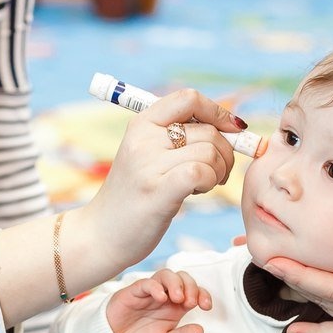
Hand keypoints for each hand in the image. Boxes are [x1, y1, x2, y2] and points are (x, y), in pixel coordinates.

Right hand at [80, 89, 239, 271]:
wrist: (101, 234)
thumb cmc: (134, 196)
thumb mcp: (148, 155)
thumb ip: (180, 137)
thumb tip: (231, 127)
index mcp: (141, 123)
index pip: (189, 98)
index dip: (218, 111)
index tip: (231, 129)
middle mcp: (143, 138)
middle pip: (207, 130)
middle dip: (225, 152)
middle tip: (217, 172)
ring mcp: (148, 164)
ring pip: (209, 152)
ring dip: (218, 171)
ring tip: (202, 185)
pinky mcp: (157, 191)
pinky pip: (201, 172)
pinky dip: (210, 182)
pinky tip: (197, 191)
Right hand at [107, 269, 211, 332]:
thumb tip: (201, 330)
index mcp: (176, 307)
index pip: (194, 291)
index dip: (203, 294)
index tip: (206, 306)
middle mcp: (165, 296)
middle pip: (182, 278)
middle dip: (191, 286)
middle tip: (190, 302)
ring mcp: (150, 293)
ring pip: (166, 274)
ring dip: (175, 283)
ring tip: (178, 298)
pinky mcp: (134, 292)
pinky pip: (146, 283)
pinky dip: (155, 287)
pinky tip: (160, 298)